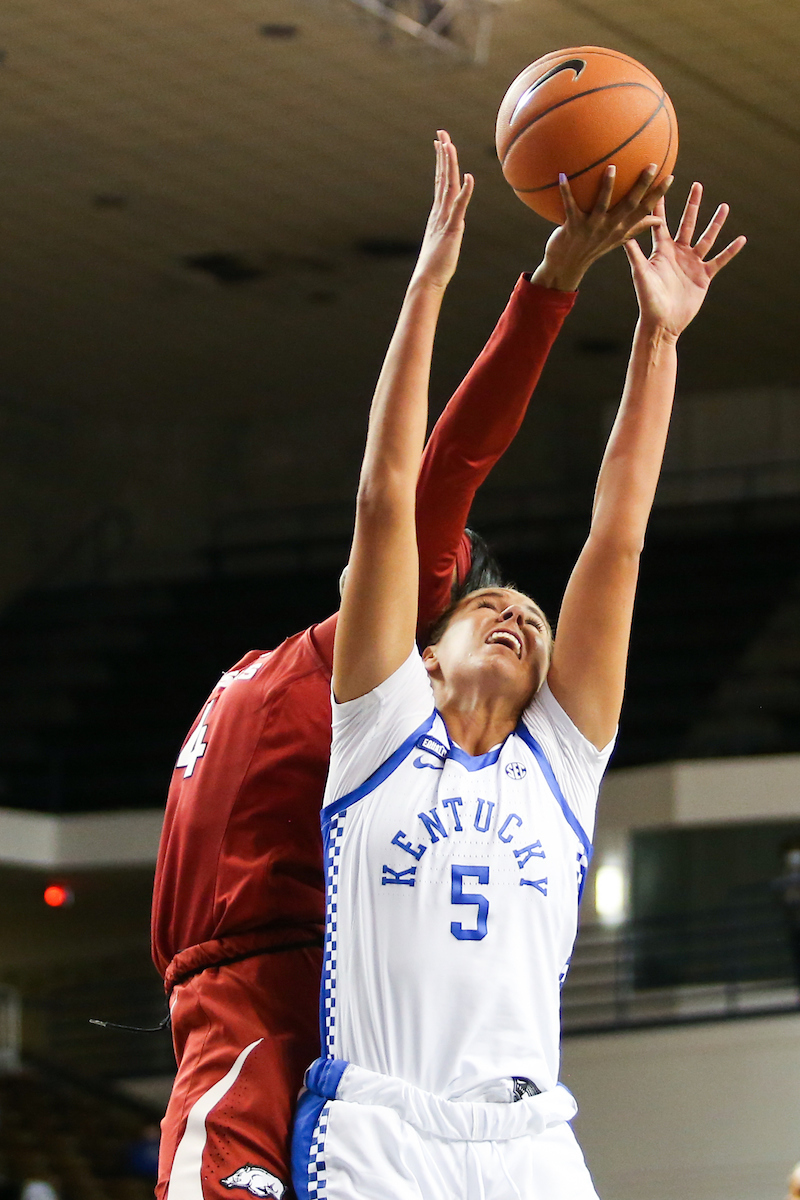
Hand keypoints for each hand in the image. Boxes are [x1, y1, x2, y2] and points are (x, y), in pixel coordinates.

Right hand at [412, 130, 473, 290]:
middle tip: (441, 132)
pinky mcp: (452, 229)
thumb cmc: (435, 265)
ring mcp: (445, 219)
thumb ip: (447, 230)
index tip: (440, 143)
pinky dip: (465, 191)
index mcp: (438, 213)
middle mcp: (440, 212)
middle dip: (443, 154)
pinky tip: (469, 177)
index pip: (440, 181)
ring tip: (449, 144)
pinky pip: (459, 207)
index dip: (441, 161)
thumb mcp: (443, 242)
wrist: (428, 279)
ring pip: (448, 186)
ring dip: (450, 164)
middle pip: (442, 177)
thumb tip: (450, 227)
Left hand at [530, 164, 671, 291]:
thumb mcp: (617, 239)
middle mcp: (609, 228)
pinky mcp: (573, 227)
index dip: (657, 195)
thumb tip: (659, 220)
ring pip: (602, 205)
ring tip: (612, 166)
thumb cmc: (592, 248)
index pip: (644, 211)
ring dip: (607, 186)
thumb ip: (636, 227)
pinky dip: (566, 192)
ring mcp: (592, 228)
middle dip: (641, 186)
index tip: (670, 177)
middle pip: (629, 205)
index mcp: (621, 229)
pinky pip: (570, 206)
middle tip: (652, 165)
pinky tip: (562, 175)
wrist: (566, 266)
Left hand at [624, 182, 746, 338]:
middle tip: (698, 185)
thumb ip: (634, 254)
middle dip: (692, 205)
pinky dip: (730, 251)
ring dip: (715, 223)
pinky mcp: (704, 276)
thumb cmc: (647, 300)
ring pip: (706, 238)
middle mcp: (677, 254)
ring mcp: (692, 264)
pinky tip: (741, 239)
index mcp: (661, 251)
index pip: (661, 222)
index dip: (661, 204)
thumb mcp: (641, 275)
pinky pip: (720, 260)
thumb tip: (621, 235)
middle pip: (687, 224)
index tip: (662, 184)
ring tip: (724, 206)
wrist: (662, 323)